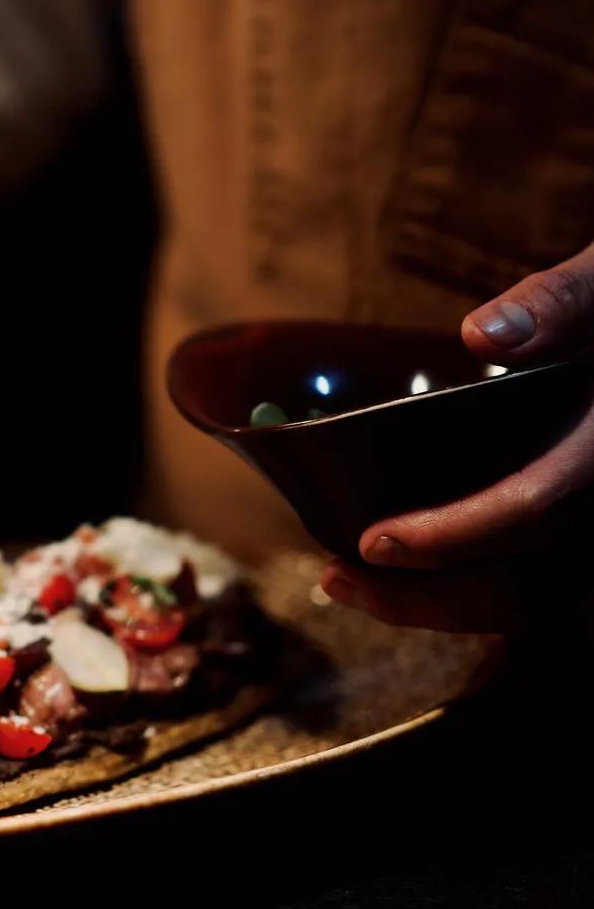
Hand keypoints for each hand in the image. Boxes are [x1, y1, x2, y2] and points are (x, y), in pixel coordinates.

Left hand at [321, 245, 593, 632]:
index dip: (451, 536)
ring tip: (355, 587)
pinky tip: (412, 576)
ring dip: (443, 606)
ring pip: (529, 604)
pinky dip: (474, 594)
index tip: (374, 543)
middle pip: (524, 589)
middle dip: (425, 599)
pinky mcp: (581, 531)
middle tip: (338, 581)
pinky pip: (536, 590)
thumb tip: (483, 335)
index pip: (534, 507)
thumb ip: (566, 302)